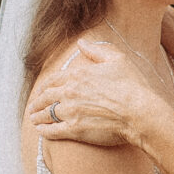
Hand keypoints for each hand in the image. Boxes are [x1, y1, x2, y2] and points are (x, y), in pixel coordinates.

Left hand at [26, 38, 163, 149]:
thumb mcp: (117, 60)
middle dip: (37, 102)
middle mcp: (70, 91)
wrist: (140, 112)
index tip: (41, 91)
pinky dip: (44, 131)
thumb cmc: (132, 86)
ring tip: (34, 119)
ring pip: (46, 114)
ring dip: (38, 116)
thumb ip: (96, 50)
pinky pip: (52, 131)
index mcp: (78, 74)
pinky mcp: (74, 129)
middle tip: (33, 106)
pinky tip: (41, 131)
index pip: (54, 80)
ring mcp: (70, 111)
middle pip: (46, 97)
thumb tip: (81, 42)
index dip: (45, 86)